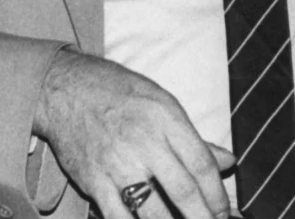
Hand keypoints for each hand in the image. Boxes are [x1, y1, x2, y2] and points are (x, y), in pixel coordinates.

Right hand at [35, 49, 235, 218]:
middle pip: (182, 190)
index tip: (225, 213)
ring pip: (152, 211)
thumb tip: (228, 161)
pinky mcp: (93, 182)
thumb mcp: (164, 103)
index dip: (217, 194)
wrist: (66, 89)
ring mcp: (117, 164)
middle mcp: (143, 142)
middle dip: (202, 217)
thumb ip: (194, 139)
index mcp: (166, 118)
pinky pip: (118, 217)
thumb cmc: (120, 93)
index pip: (201, 164)